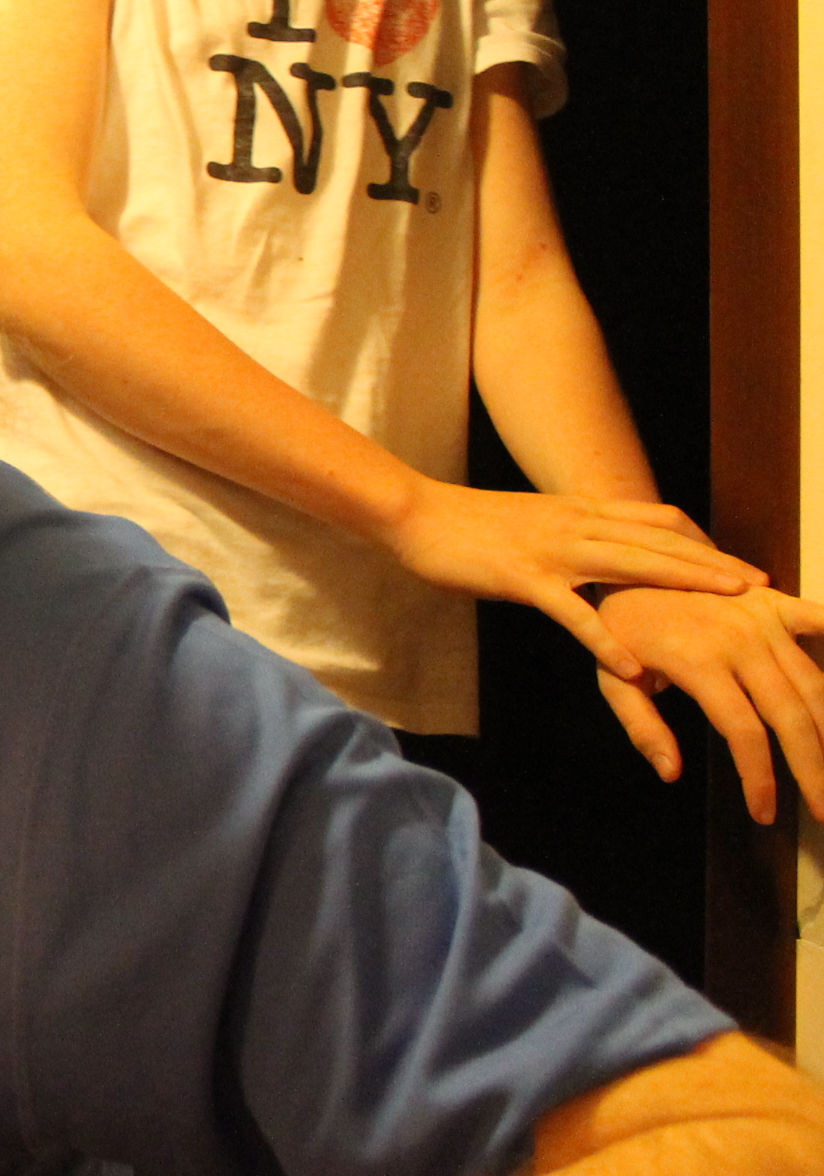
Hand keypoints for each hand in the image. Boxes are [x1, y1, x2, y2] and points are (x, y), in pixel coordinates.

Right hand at [378, 480, 759, 678]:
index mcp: (578, 510)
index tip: (737, 562)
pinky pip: (573, 612)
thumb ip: (568, 534)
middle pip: (660, 540)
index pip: (657, 519)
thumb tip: (596, 551)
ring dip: (685, 584)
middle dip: (714, 562)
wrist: (414, 513)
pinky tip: (631, 665)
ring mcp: (551, 550)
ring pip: (632, 565)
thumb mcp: (530, 521)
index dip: (702, 539)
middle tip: (761, 584)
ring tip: (729, 608)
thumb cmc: (464, 523)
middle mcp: (575, 523)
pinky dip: (605, 638)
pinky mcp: (522, 578)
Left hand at [591, 584, 823, 823]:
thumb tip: (671, 773)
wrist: (631, 562)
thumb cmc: (620, 628)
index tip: (763, 813)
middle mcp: (740, 641)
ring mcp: (763, 619)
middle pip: (792, 716)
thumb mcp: (612, 679)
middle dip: (813, 769)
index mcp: (698, 663)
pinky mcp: (776, 602)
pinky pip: (821, 623)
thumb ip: (641, 727)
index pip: (743, 732)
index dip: (759, 777)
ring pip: (815, 684)